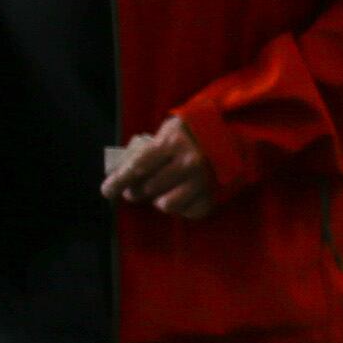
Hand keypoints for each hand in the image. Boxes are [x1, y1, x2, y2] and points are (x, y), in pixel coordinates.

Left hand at [102, 116, 218, 220]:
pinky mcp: (215, 194)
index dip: (118, 181)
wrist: (236, 133)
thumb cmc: (195, 130)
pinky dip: (182, 208)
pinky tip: (181, 198)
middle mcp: (188, 164)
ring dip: (159, 201)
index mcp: (173, 144)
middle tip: (133, 190)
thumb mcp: (170, 130)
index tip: (106, 191)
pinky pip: (190, 212)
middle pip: (149, 188)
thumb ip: (150, 148)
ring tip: (159, 194)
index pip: (138, 167)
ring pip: (167, 204)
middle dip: (135, 192)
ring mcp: (203, 181)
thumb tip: (124, 170)